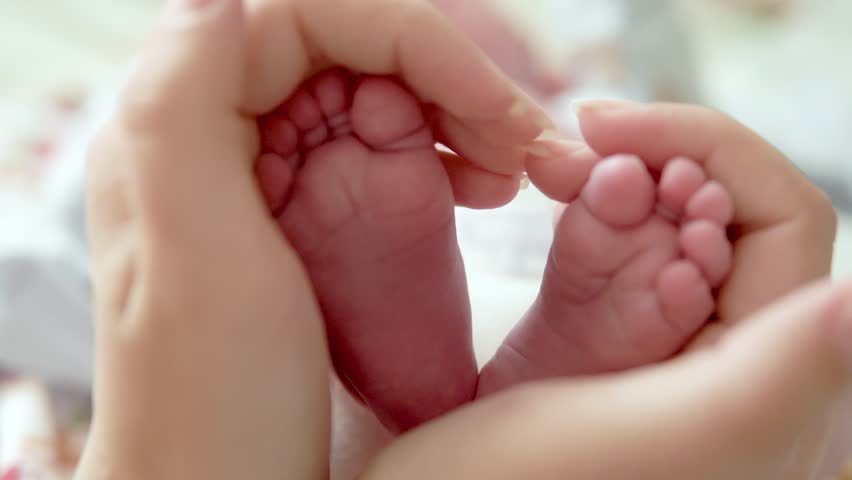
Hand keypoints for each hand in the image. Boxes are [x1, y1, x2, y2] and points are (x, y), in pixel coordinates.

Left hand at [74, 0, 548, 477]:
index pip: (306, 17)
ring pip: (382, 92)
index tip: (485, 105)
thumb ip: (182, 101)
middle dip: (451, 82)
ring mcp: (271, 172)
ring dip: (461, 116)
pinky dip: (450, 154)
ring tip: (513, 172)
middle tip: (521, 141)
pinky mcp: (313, 212)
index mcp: (180, 126)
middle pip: (356, 50)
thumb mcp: (196, 250)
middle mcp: (221, 135)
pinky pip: (390, 146)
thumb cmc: (209, 395)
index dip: (412, 41)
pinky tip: (483, 190)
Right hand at [359, 103, 842, 479]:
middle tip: (579, 148)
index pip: (782, 224)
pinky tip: (563, 204)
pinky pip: (627, 253)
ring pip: (672, 225)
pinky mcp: (619, 349)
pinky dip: (596, 215)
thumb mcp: (658, 441)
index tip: (612, 128)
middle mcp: (741, 371)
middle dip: (657, 163)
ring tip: (563, 172)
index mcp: (777, 397)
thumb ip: (776, 382)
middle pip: (730, 218)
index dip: (713, 153)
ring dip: (622, 185)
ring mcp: (674, 356)